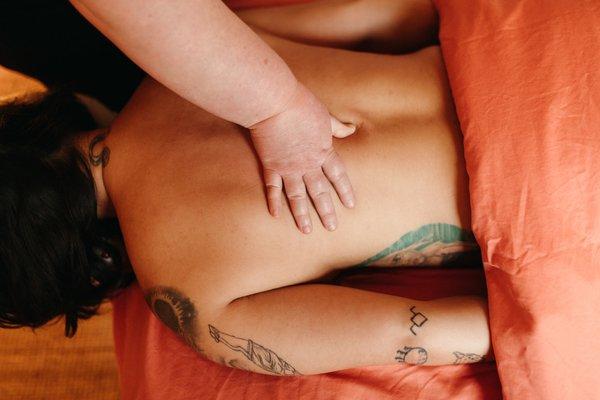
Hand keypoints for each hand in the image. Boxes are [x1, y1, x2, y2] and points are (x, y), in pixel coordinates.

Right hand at [250, 83, 355, 233]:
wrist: (275, 104)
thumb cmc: (301, 105)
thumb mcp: (325, 115)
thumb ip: (337, 127)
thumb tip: (351, 130)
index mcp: (323, 151)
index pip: (338, 176)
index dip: (344, 191)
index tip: (350, 205)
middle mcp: (308, 165)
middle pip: (319, 192)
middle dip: (326, 211)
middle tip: (332, 227)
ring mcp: (289, 168)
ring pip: (297, 196)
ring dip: (302, 214)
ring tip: (306, 230)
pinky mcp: (271, 166)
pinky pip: (273, 189)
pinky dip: (273, 202)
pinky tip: (275, 215)